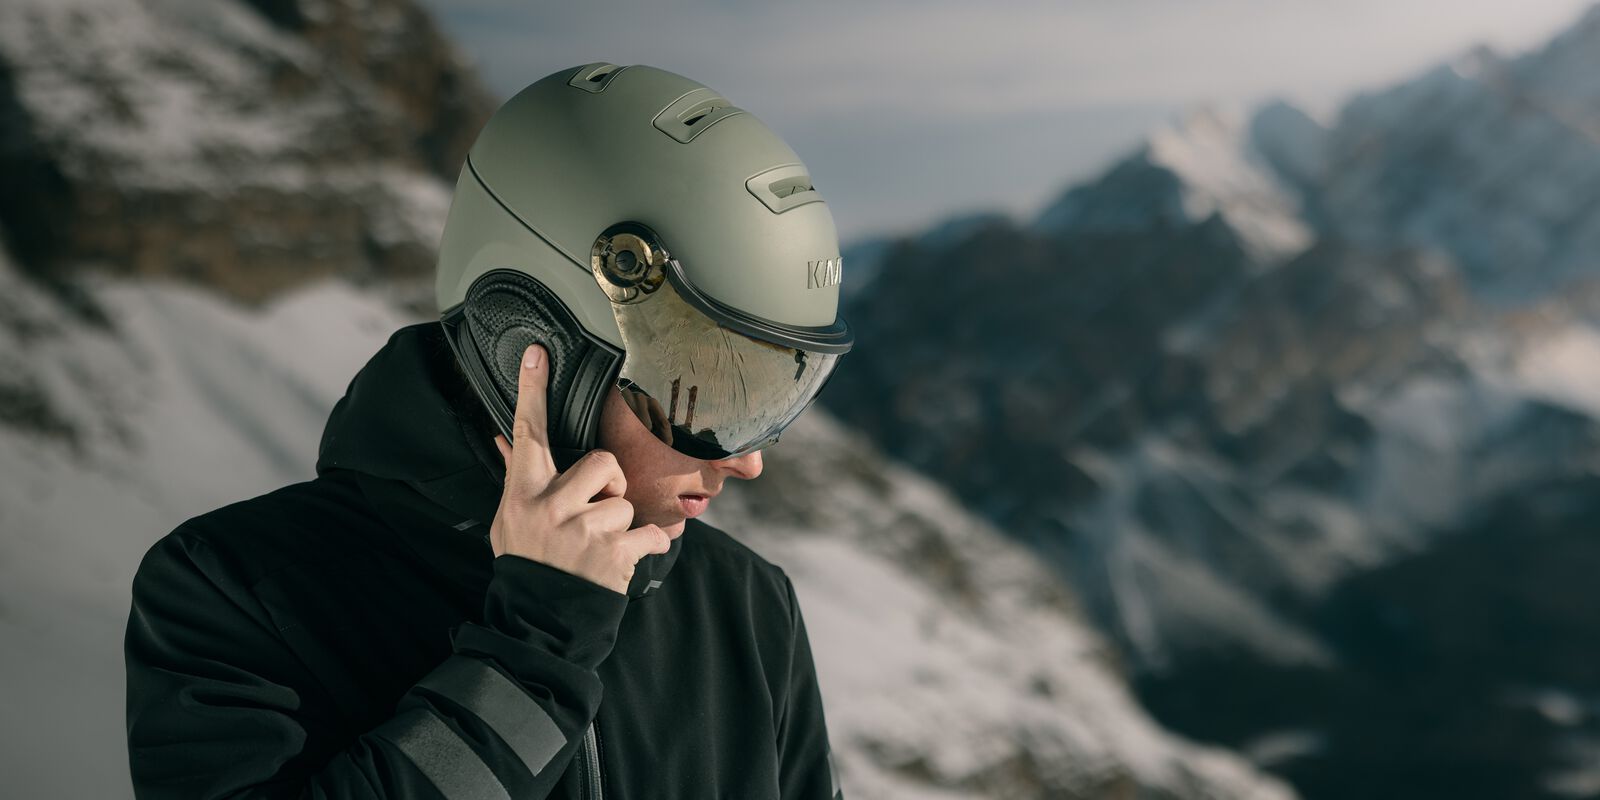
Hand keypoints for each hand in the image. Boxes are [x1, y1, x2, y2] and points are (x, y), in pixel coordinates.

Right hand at [489, 344, 671, 594]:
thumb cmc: (527, 563)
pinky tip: (626, 559)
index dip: (532, 391)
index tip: (537, 354)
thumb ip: (518, 479)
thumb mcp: (510, 521)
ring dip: (622, 527)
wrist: (538, 622)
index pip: (527, 432)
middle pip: (603, 462)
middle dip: (610, 485)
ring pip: (627, 503)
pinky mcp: (613, 554)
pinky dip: (650, 546)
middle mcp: (551, 506)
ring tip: (598, 548)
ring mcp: (582, 530)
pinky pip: (653, 533)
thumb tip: (504, 439)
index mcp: (523, 493)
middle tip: (596, 511)